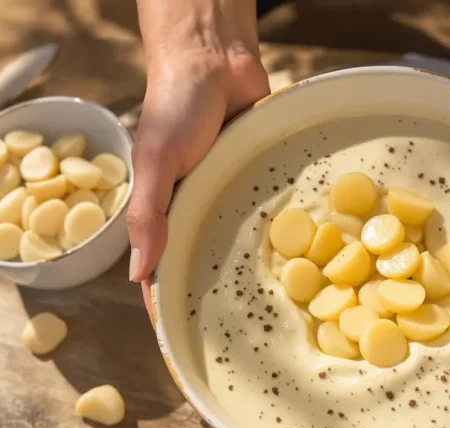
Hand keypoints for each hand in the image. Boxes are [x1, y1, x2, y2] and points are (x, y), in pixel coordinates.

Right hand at [128, 0, 268, 314]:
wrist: (216, 60)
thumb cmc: (175, 107)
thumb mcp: (156, 162)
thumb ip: (148, 215)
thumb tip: (139, 275)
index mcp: (166, 212)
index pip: (162, 271)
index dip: (170, 307)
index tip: (184, 345)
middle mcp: (200, 210)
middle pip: (208, 265)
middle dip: (222, 300)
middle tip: (246, 342)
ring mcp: (234, 197)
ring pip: (245, 245)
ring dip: (262, 272)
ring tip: (284, 314)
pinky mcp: (264, 179)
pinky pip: (276, 213)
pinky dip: (290, 234)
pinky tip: (310, 263)